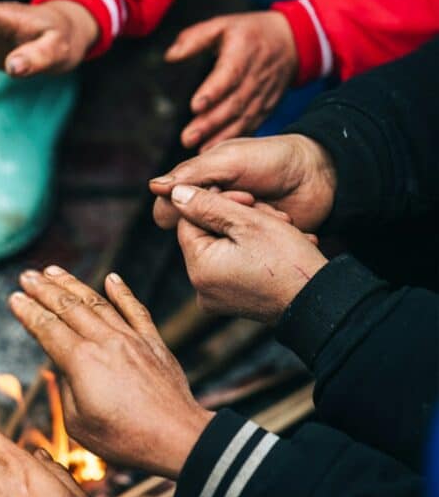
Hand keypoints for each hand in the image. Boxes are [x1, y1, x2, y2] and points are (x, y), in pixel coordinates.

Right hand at [10, 268, 213, 477]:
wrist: (178, 438)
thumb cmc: (125, 438)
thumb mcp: (78, 422)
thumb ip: (68, 387)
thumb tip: (67, 367)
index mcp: (81, 361)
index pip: (47, 328)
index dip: (27, 311)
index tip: (13, 298)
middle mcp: (104, 341)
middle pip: (67, 307)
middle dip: (43, 289)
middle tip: (26, 275)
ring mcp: (131, 338)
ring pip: (97, 302)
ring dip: (72, 284)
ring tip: (53, 270)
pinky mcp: (153, 343)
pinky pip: (136, 310)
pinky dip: (123, 293)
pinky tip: (112, 278)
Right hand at [150, 134, 336, 231]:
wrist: (320, 174)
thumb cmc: (273, 158)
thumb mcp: (230, 159)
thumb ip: (193, 173)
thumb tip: (154, 187)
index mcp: (199, 183)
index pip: (172, 206)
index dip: (190, 208)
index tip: (219, 202)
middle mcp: (211, 207)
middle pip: (196, 227)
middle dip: (225, 219)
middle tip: (252, 201)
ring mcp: (232, 227)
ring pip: (221, 243)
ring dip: (248, 229)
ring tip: (275, 212)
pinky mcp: (252, 244)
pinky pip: (245, 253)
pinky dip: (264, 243)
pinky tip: (285, 227)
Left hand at [166, 11, 297, 149]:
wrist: (291, 42)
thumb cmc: (250, 33)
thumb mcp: (223, 25)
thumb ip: (195, 38)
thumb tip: (170, 55)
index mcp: (243, 52)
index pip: (229, 75)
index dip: (213, 92)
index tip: (195, 106)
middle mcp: (255, 76)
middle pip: (233, 103)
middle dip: (210, 123)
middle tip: (187, 138)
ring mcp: (263, 94)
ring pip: (242, 118)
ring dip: (220, 135)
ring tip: (199, 149)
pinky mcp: (266, 106)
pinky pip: (251, 124)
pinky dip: (234, 138)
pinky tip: (215, 149)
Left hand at [171, 185, 327, 321]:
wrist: (321, 300)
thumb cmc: (287, 260)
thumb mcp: (247, 222)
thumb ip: (207, 205)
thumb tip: (175, 194)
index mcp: (198, 268)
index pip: (190, 221)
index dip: (215, 203)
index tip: (246, 197)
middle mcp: (201, 289)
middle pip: (209, 236)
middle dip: (239, 219)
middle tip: (273, 214)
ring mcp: (217, 298)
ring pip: (226, 249)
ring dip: (253, 233)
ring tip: (284, 229)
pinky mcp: (234, 303)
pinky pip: (236, 267)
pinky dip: (256, 253)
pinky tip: (283, 245)